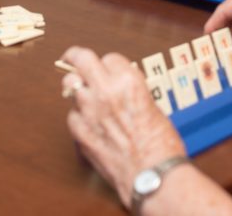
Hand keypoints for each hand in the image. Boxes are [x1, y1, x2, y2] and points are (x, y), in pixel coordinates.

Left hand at [60, 46, 185, 207]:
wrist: (153, 176)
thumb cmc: (161, 146)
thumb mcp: (153, 106)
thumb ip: (132, 93)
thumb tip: (120, 88)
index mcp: (128, 81)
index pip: (110, 58)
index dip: (110, 64)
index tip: (108, 68)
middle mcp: (106, 91)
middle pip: (81, 59)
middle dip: (75, 55)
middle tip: (72, 57)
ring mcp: (89, 111)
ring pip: (71, 85)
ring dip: (77, 87)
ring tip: (81, 92)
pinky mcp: (80, 132)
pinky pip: (72, 115)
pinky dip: (79, 116)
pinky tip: (89, 123)